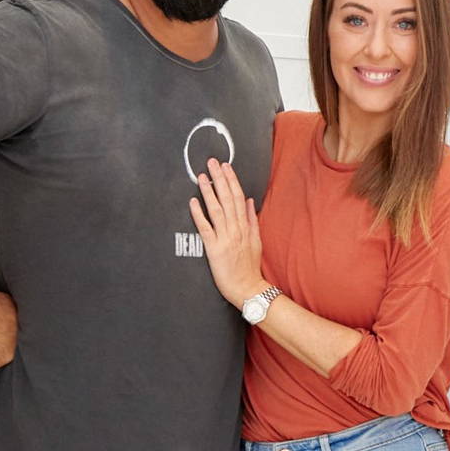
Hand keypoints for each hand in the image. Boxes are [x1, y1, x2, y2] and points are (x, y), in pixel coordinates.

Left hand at [188, 158, 266, 306]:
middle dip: (220, 179)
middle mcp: (236, 229)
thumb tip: (249, 201)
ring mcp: (225, 238)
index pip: (238, 197)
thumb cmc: (250, 267)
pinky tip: (193, 202)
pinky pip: (205, 228)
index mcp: (245, 226)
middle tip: (212, 162)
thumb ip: (252, 220)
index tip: (225, 166)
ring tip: (202, 177)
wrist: (247, 288)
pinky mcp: (214, 249)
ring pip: (217, 210)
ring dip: (209, 192)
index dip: (231, 180)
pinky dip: (199, 214)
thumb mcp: (256, 240)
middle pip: (228, 199)